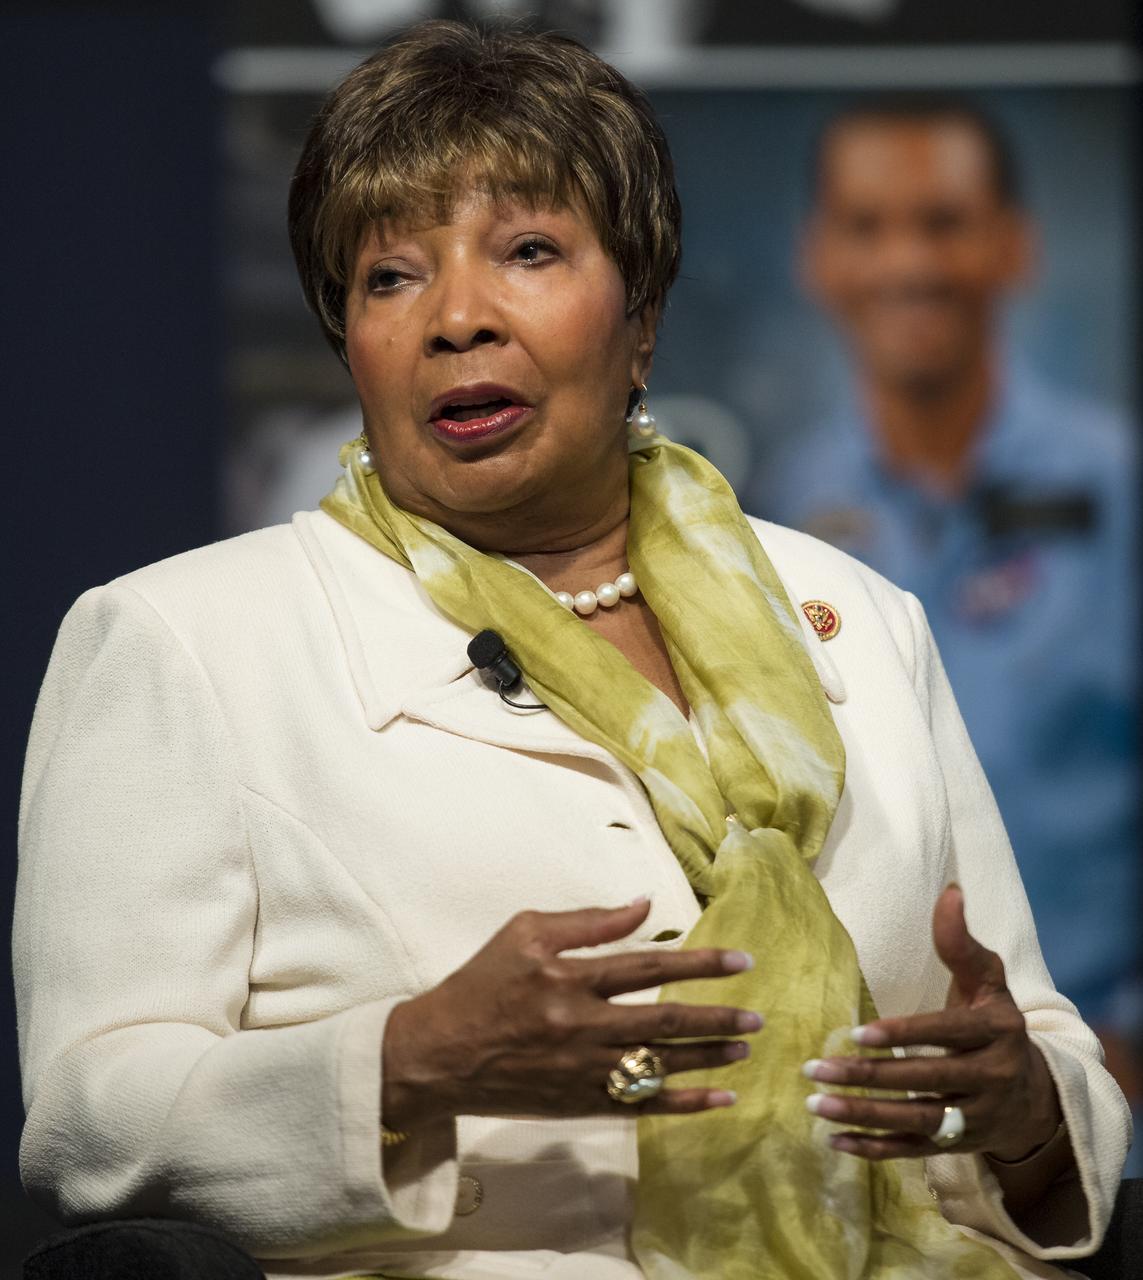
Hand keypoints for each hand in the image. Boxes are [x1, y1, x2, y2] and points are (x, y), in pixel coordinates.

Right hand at [382, 899, 761, 1127]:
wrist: (438, 1055)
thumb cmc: (481, 984)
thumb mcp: (523, 933)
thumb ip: (586, 921)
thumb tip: (644, 906)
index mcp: (568, 978)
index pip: (648, 966)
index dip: (699, 963)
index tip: (740, 962)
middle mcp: (581, 1027)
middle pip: (664, 1021)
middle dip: (717, 1017)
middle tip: (757, 1015)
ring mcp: (583, 1071)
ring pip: (660, 1065)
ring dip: (709, 1058)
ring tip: (746, 1049)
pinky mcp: (581, 1104)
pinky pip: (643, 1106)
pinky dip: (685, 1104)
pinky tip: (720, 1099)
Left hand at [800, 885, 1061, 1161]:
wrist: (1036, 1095)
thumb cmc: (995, 1023)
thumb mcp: (987, 980)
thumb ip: (961, 942)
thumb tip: (950, 890)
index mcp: (997, 1032)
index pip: (946, 1035)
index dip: (903, 1035)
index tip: (856, 1035)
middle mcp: (991, 1079)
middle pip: (924, 1082)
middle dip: (868, 1077)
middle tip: (815, 1069)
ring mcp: (976, 1118)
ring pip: (916, 1120)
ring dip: (863, 1115)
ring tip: (816, 1103)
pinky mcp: (959, 1147)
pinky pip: (913, 1150)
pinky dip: (874, 1149)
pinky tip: (833, 1139)